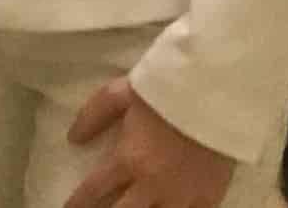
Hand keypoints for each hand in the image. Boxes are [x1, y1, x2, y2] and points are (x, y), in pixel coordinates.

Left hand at [61, 75, 235, 207]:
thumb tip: (73, 140)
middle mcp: (152, 185)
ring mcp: (183, 196)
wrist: (214, 94)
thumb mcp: (117, 94)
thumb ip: (92, 117)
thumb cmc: (163, 91)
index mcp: (127, 160)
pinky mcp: (209, 198)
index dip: (77, 203)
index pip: (93, 191)